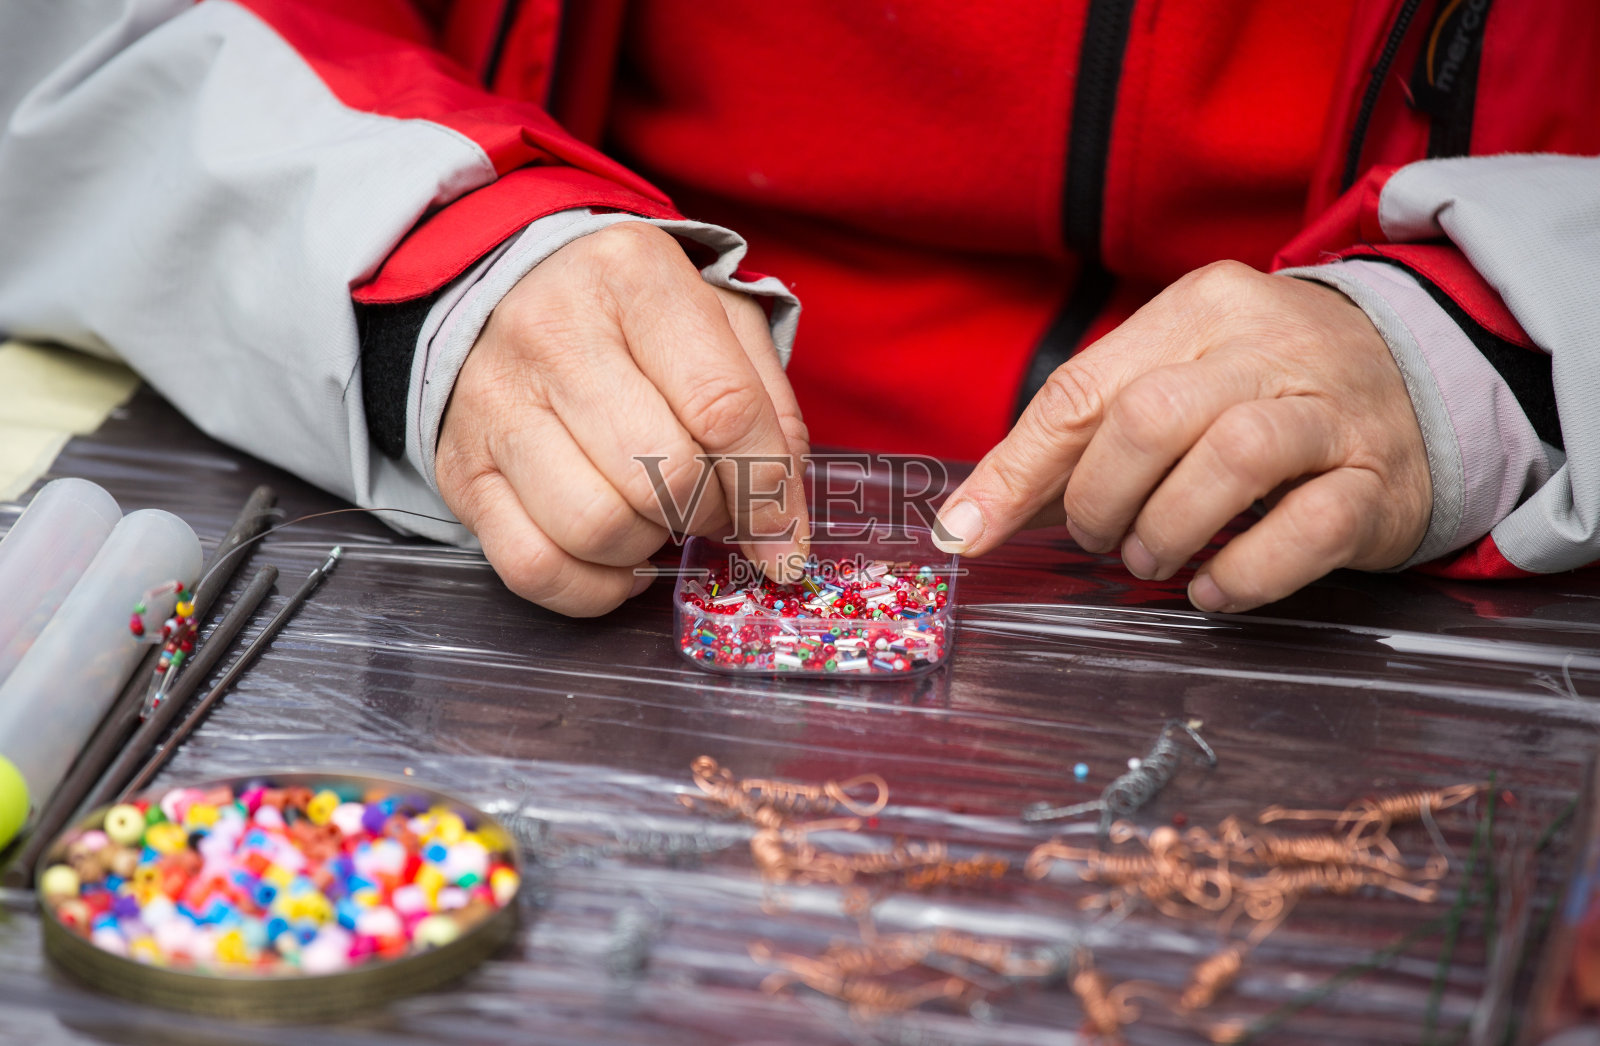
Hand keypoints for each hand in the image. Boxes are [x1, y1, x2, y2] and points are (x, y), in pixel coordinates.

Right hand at [437, 222, 810, 615]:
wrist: (505, 293)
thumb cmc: (630, 316)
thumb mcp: (717, 321)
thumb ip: (769, 413)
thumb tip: (783, 533)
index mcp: (634, 277)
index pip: (724, 407)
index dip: (768, 489)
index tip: (784, 535)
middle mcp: (554, 334)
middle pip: (664, 473)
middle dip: (711, 515)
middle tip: (714, 510)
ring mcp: (496, 405)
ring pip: (598, 526)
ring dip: (650, 548)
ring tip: (660, 521)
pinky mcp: (461, 471)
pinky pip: (534, 567)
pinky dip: (592, 587)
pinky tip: (617, 560)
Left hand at [935, 261, 1430, 611]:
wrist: (1422, 381)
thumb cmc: (1261, 391)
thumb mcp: (1172, 382)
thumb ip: (1082, 439)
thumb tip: (975, 515)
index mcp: (1197, 311)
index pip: (1082, 389)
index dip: (1016, 471)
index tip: (968, 533)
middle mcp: (1266, 345)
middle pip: (1149, 416)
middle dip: (1099, 498)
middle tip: (1099, 539)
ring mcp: (1331, 409)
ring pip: (1232, 456)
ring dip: (1166, 529)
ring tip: (1150, 560)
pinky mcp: (1380, 478)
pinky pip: (1309, 528)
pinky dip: (1245, 572)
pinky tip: (1212, 588)